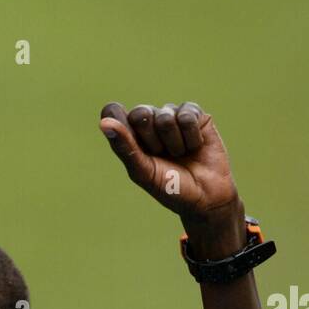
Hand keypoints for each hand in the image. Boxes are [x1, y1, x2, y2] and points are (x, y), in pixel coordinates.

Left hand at [99, 102, 241, 234]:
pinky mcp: (195, 114)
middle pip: (140, 114)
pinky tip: (195, 146)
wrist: (205, 196)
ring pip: (165, 116)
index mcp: (130, 135)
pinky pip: (187, 116)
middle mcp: (149, 121)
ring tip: (180, 154)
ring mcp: (172, 115)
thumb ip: (124, 147)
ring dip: (174, 143)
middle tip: (162, 155)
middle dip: (152, 140)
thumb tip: (103, 123)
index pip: (113, 112)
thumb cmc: (170, 187)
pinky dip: (191, 137)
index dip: (120, 123)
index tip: (133, 144)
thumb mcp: (143, 171)